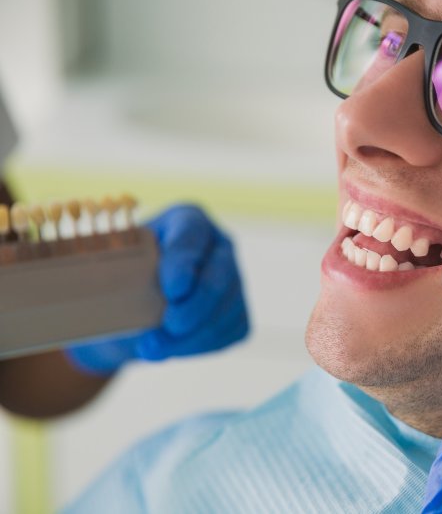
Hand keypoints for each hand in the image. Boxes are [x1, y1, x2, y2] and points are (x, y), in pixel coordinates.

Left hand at [66, 205, 248, 375]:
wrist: (129, 312)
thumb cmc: (114, 280)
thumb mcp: (106, 263)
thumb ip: (104, 264)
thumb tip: (74, 271)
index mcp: (187, 221)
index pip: (191, 236)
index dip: (184, 262)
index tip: (170, 289)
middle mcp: (219, 246)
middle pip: (220, 275)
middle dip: (196, 306)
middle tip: (168, 327)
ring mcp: (235, 280)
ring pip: (226, 309)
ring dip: (192, 336)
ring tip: (153, 350)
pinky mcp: (237, 311)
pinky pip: (229, 330)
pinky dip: (201, 345)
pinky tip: (174, 348)